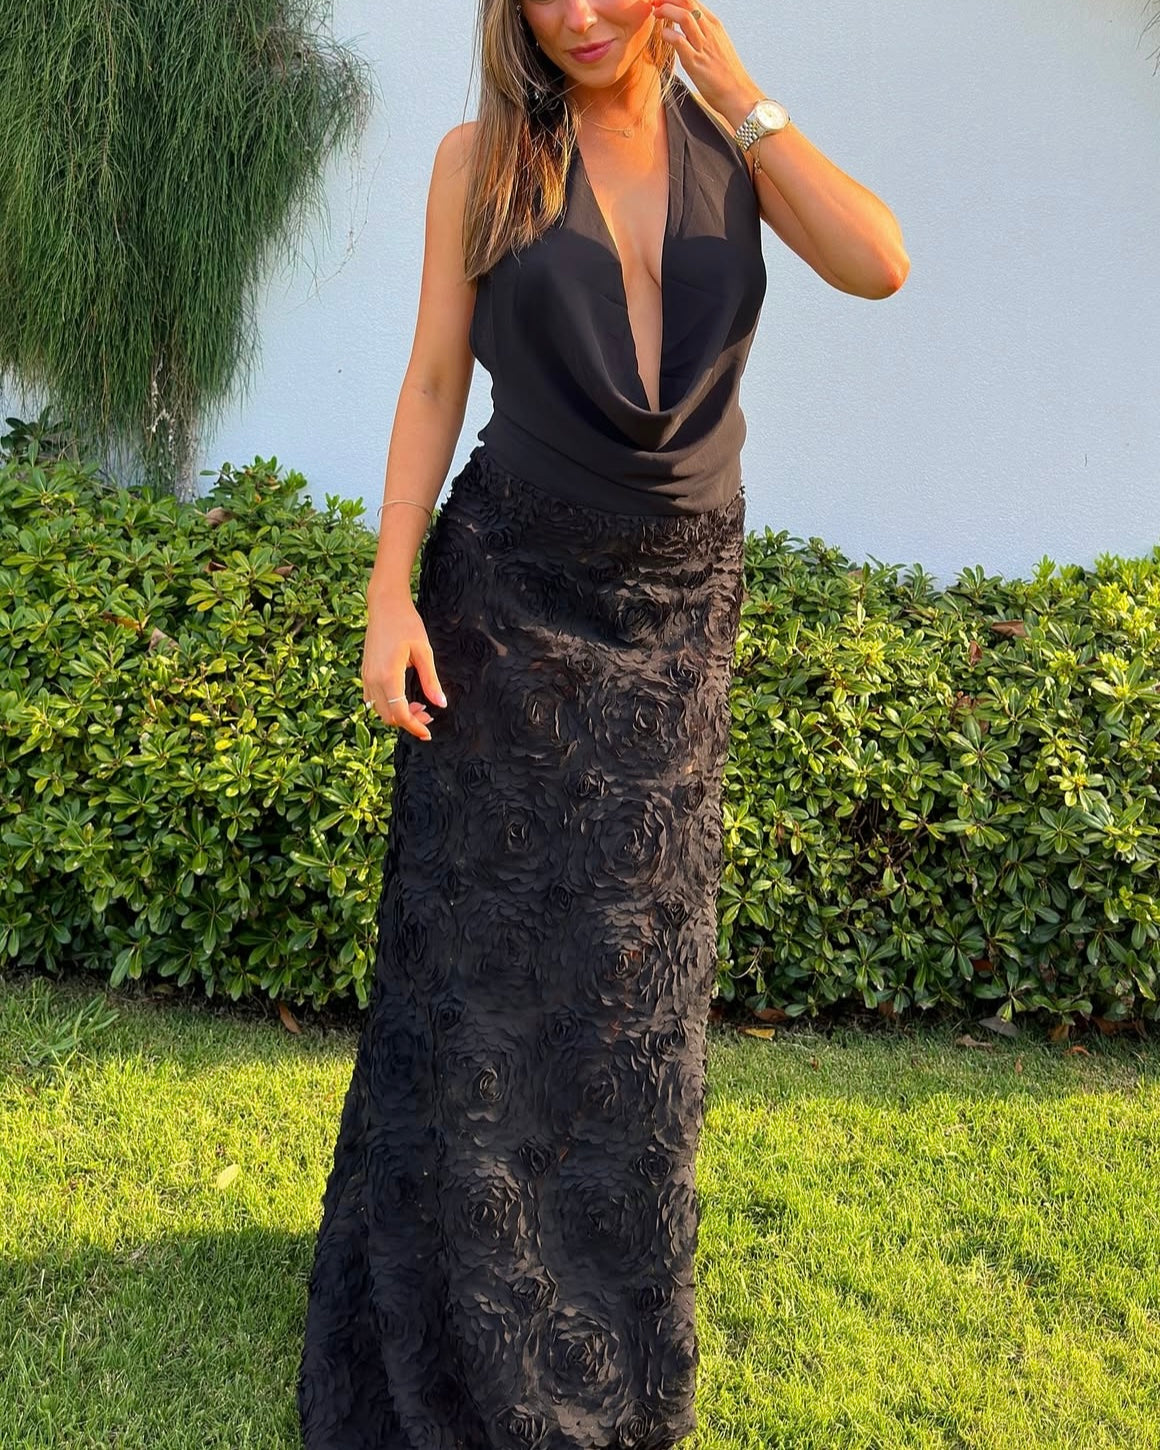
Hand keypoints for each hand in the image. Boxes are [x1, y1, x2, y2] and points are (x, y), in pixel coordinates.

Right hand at [361, 597, 446, 741]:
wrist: (385, 605)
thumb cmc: (407, 624)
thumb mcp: (424, 652)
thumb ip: (431, 681)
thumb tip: (441, 704)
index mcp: (388, 676)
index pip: (400, 713)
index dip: (414, 727)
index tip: (428, 732)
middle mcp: (372, 679)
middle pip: (388, 716)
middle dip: (408, 721)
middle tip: (428, 715)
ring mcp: (366, 676)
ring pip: (379, 709)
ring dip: (397, 714)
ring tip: (418, 705)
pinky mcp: (365, 672)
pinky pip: (372, 698)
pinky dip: (387, 705)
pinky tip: (403, 697)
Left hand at [649, 0, 759, 126]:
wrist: (737, 93)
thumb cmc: (726, 73)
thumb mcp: (717, 44)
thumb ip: (703, 33)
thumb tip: (689, 26)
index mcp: (714, 25)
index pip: (693, 0)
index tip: (662, 1)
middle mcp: (709, 31)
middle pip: (688, 2)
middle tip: (655, 3)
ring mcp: (703, 46)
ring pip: (684, 16)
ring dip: (667, 10)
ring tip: (656, 14)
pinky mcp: (695, 62)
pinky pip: (679, 41)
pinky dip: (668, 34)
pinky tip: (663, 35)